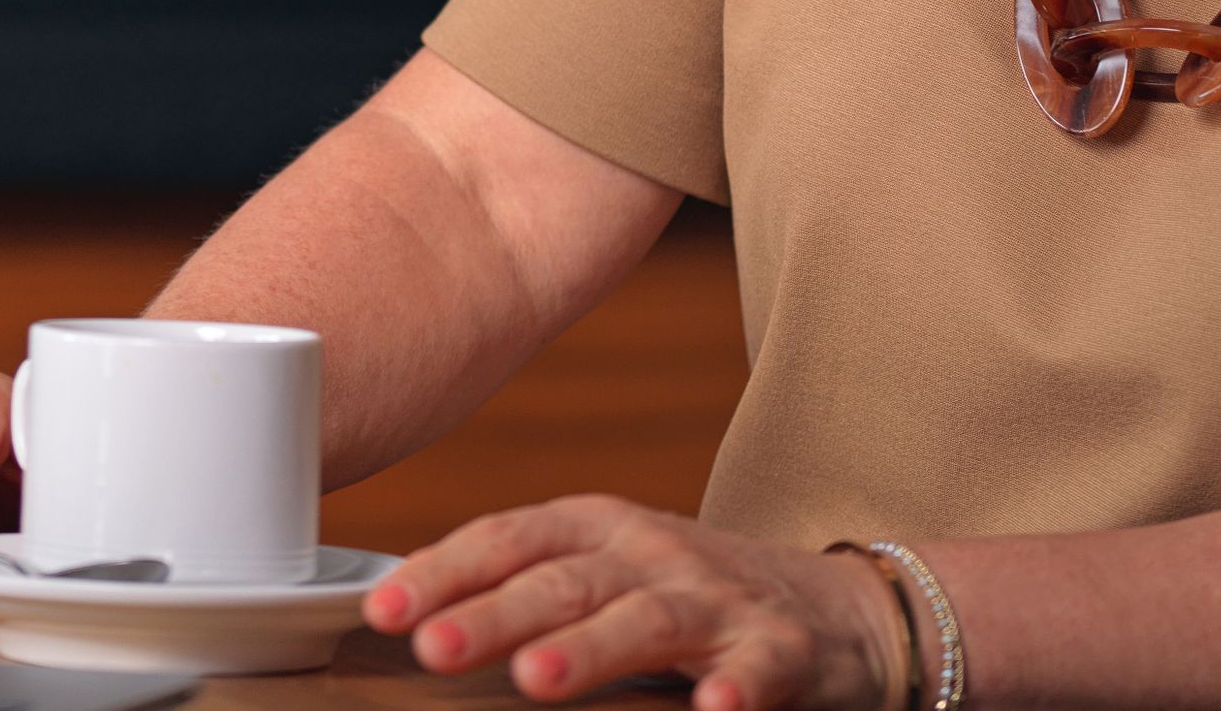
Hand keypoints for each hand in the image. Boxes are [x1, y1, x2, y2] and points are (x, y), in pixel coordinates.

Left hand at [365, 496, 907, 710]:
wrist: (837, 606)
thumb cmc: (692, 592)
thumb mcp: (604, 570)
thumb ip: (524, 585)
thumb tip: (414, 607)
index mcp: (594, 528)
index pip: (505, 540)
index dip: (443, 572)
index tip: (383, 610)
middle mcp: (649, 552)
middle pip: (561, 581)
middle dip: (493, 614)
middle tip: (434, 648)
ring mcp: (716, 597)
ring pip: (643, 620)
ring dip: (588, 650)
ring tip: (535, 680)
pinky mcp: (782, 648)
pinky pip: (755, 667)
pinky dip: (734, 688)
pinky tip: (711, 710)